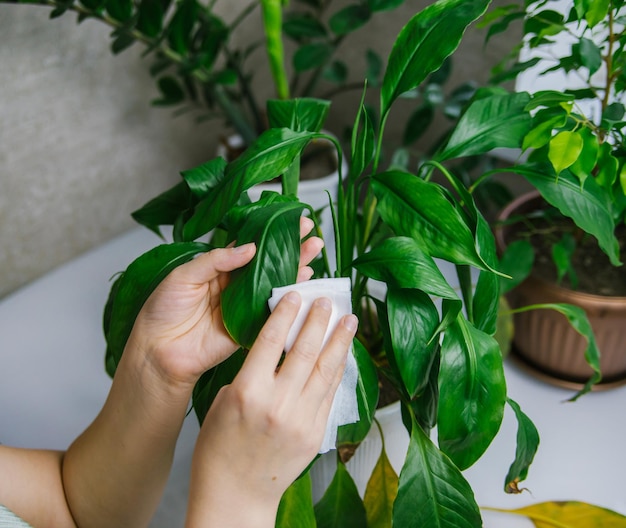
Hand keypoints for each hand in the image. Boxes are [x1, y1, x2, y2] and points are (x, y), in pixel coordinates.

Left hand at [125, 217, 323, 388]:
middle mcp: (236, 285)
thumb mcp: (184, 275)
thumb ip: (216, 260)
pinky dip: (290, 300)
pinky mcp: (249, 328)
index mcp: (219, 268)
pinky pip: (272, 312)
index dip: (271, 234)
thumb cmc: (163, 311)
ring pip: (275, 285)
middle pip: (269, 264)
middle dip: (292, 249)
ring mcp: (244, 306)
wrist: (158, 350)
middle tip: (312, 236)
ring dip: (297, 270)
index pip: (251, 246)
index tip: (292, 222)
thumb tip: (249, 247)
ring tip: (314, 252)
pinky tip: (305, 284)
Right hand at [185, 291, 357, 526]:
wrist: (235, 494)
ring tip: (349, 320)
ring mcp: (301, 418)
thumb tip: (276, 350)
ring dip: (339, 341)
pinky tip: (343, 354)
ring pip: (325, 369)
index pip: (271, 339)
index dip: (285, 312)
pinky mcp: (315, 432)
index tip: (294, 295)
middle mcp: (278, 402)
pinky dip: (337, 370)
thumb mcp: (224, 401)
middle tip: (327, 301)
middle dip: (318, 320)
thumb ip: (252, 374)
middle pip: (305, 349)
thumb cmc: (220, 448)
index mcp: (248, 390)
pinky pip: (330, 393)